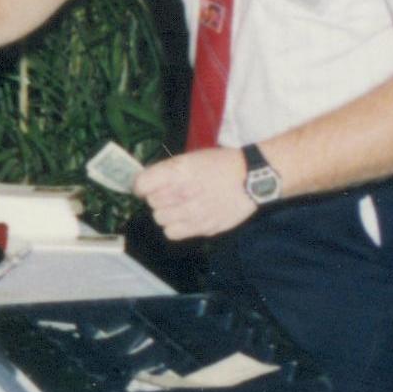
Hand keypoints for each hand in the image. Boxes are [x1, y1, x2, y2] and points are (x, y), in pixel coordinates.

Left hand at [135, 146, 256, 239]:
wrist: (251, 178)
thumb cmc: (221, 164)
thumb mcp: (191, 158)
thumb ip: (167, 172)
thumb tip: (145, 184)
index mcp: (178, 171)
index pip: (141, 184)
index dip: (140, 186)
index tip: (145, 186)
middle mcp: (182, 192)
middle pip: (151, 202)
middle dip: (157, 198)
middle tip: (171, 193)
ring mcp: (192, 212)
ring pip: (160, 218)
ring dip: (166, 212)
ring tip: (180, 205)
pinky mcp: (202, 227)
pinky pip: (172, 233)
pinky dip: (174, 227)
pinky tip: (185, 218)